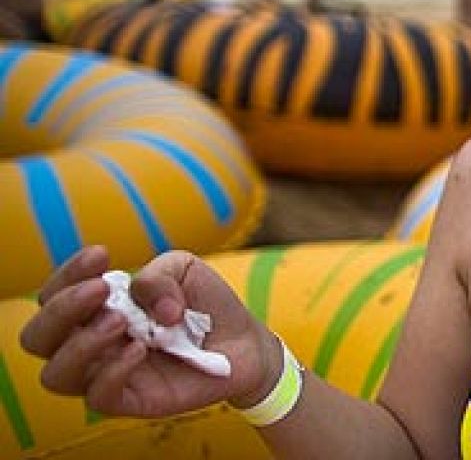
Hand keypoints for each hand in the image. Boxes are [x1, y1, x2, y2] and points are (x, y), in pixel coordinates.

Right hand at [19, 246, 275, 418]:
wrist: (246, 343)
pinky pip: (98, 397)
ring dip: (81, 344)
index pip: (52, 296)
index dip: (67, 274)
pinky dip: (113, 371)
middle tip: (102, 290)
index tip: (101, 255)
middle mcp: (90, 343)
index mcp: (94, 310)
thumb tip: (148, 307)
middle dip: (60, 310)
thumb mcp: (185, 272)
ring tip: (121, 321)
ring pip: (56, 374)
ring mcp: (107, 374)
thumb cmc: (205, 305)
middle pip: (37, 337)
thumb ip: (159, 276)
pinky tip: (140, 349)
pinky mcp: (131, 401)